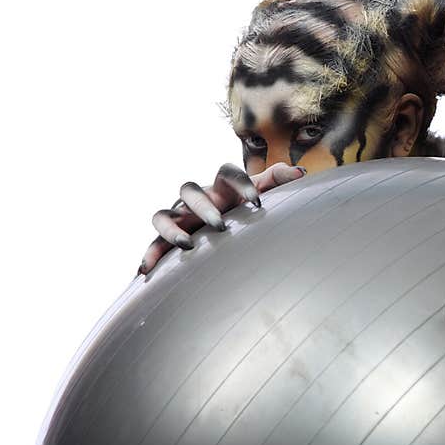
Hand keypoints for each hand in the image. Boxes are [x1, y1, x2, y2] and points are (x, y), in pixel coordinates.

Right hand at [138, 162, 305, 274]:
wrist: (231, 233)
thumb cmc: (248, 212)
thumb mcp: (264, 196)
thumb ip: (279, 181)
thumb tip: (299, 173)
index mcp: (221, 187)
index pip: (226, 173)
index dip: (240, 183)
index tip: (257, 202)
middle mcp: (197, 198)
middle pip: (188, 190)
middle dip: (204, 208)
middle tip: (221, 226)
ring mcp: (179, 217)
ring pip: (162, 215)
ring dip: (172, 229)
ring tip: (187, 246)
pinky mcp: (167, 239)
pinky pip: (152, 243)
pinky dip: (149, 255)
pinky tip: (144, 272)